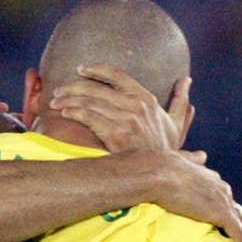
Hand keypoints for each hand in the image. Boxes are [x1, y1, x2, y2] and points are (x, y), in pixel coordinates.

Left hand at [49, 64, 192, 151]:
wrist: (162, 173)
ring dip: (69, 100)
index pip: (118, 75)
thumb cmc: (165, 149)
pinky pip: (90, 118)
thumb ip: (180, 101)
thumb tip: (186, 80)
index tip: (81, 69)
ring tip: (56, 102)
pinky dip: (75, 113)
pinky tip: (65, 113)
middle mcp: (136, 105)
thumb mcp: (177, 123)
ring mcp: (126, 119)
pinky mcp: (116, 134)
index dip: (97, 69)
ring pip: (90, 102)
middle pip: (97, 88)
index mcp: (147, 99)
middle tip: (59, 91)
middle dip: (74, 87)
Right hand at [142, 149, 241, 241]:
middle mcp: (219, 186)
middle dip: (228, 216)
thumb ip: (191, 158)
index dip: (215, 202)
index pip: (218, 191)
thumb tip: (203, 155)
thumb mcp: (177, 159)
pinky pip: (239, 235)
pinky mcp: (222, 215)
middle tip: (221, 232)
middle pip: (231, 205)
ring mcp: (222, 201)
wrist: (155, 173)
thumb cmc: (156, 166)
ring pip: (237, 220)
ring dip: (236, 232)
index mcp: (207, 174)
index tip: (210, 212)